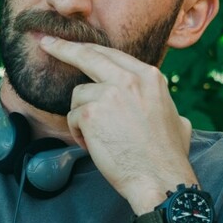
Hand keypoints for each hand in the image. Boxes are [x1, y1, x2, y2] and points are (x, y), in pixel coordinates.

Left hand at [38, 39, 195, 211]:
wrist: (160, 178)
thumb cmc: (168, 157)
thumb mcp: (176, 119)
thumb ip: (161, 106)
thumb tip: (167, 110)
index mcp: (149, 77)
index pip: (112, 54)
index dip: (90, 48)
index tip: (73, 44)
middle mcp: (129, 79)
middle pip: (88, 55)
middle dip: (63, 47)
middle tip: (46, 43)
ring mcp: (109, 94)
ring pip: (78, 95)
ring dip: (82, 117)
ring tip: (99, 138)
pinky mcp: (91, 113)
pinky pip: (73, 117)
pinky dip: (80, 134)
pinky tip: (95, 146)